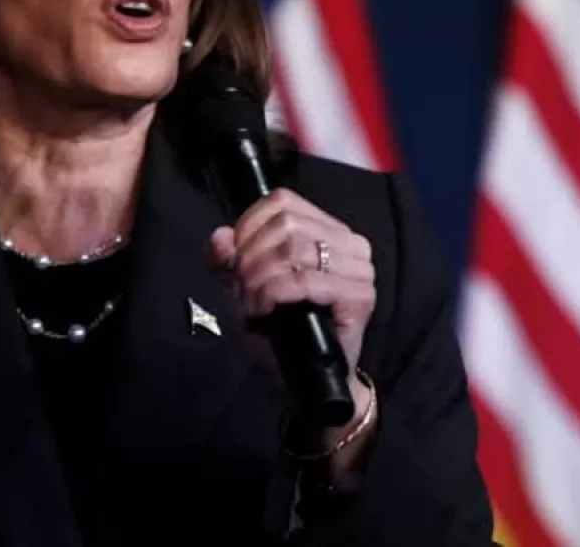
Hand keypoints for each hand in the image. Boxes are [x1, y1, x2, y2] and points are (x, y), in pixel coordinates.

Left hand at [208, 187, 375, 386]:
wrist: (305, 379)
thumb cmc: (279, 329)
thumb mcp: (243, 287)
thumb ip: (227, 259)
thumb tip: (219, 236)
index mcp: (326, 228)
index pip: (282, 201)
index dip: (249, 225)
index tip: (234, 257)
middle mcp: (349, 242)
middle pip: (285, 225)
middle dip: (251, 258)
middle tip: (243, 289)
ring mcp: (359, 268)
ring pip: (293, 250)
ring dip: (261, 279)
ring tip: (253, 302)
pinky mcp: (360, 296)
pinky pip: (305, 280)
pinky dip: (275, 293)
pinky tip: (266, 308)